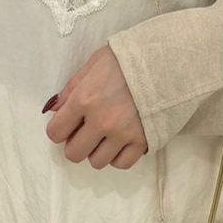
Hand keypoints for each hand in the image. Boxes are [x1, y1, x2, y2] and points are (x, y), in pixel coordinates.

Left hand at [44, 45, 148, 169]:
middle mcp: (101, 121)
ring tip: (105, 136)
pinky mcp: (142, 141)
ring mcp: (122, 134)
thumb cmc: (127, 59)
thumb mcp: (94, 64)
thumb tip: (55, 110)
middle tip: (85, 132)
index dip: (59, 129)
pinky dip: (117, 156)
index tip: (67, 124)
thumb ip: (72, 88)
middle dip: (75, 144)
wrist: (167, 61)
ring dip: (96, 151)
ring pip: (97, 162)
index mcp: (84, 99)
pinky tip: (119, 142)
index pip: (56, 132)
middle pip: (74, 154)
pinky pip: (122, 163)